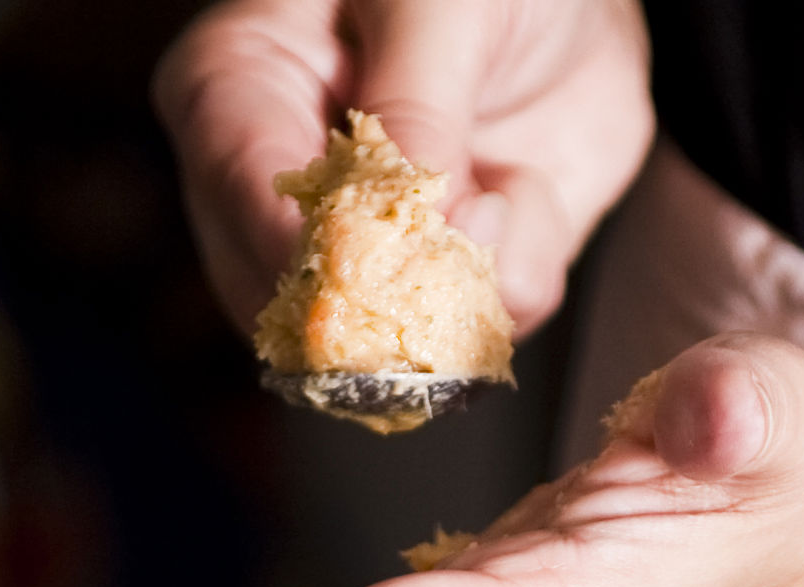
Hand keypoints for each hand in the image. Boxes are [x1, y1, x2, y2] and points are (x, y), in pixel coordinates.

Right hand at [157, 0, 651, 333]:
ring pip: (380, 336)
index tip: (371, 264)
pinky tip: (525, 194)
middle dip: (391, 285)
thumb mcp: (437, 3)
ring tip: (509, 184)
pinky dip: (520, 275)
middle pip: (289, 295)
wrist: (569, 1)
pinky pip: (471, 330)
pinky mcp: (436, 282)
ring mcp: (354, 246)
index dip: (303, 242)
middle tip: (476, 213)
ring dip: (469, 282)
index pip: (241, 185)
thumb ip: (416, 102)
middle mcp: (276, 186)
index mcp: (234, 88)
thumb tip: (405, 213)